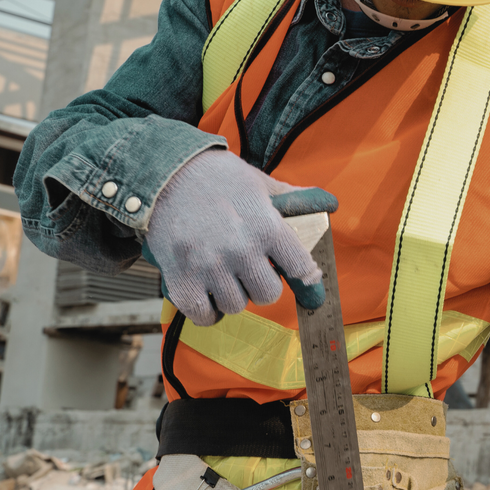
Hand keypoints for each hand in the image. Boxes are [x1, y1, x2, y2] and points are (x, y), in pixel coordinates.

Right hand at [142, 148, 336, 324]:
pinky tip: (206, 293)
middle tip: (248, 271)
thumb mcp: (258, 182)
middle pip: (268, 294)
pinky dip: (207, 311)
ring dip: (232, 295)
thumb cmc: (215, 177)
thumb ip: (290, 198)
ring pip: (236, 306)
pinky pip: (205, 316)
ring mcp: (210, 267)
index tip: (297, 275)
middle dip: (261, 285)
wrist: (162, 173)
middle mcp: (241, 249)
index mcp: (266, 226)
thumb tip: (327, 202)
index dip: (301, 274)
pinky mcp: (182, 280)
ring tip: (223, 276)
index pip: (301, 267)